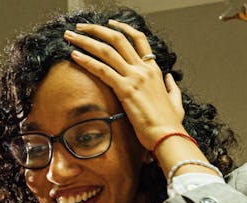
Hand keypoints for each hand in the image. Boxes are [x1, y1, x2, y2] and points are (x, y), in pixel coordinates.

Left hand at [63, 19, 187, 155]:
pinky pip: (102, 70)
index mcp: (153, 70)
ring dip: (86, 41)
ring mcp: (134, 77)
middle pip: (118, 39)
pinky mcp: (125, 89)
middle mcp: (143, 69)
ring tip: (70, 36)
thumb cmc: (170, 123)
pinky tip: (74, 56)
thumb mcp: (176, 101)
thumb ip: (172, 87)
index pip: (138, 40)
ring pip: (107, 50)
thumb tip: (170, 78)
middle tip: (81, 26)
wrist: (168, 136)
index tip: (110, 24)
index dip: (123, 29)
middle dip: (97, 30)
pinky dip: (86, 60)